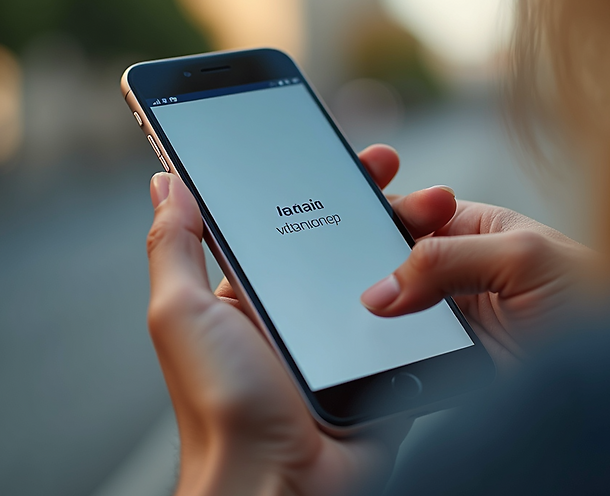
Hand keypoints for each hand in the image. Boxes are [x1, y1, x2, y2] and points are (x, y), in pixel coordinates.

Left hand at [145, 145, 450, 495]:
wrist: (280, 485)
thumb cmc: (219, 405)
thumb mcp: (181, 314)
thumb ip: (174, 247)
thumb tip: (165, 181)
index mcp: (243, 296)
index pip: (279, 221)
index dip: (308, 181)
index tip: (340, 148)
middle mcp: (290, 314)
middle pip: (335, 240)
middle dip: (369, 199)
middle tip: (398, 170)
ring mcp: (335, 340)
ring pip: (377, 275)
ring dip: (404, 238)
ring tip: (432, 205)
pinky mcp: (373, 366)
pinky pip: (404, 320)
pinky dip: (424, 292)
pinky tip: (443, 259)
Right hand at [360, 179, 593, 371]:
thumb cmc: (595, 295)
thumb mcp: (521, 258)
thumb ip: (447, 259)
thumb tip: (380, 289)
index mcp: (473, 227)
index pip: (409, 212)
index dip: (378, 211)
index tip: (345, 216)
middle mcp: (457, 270)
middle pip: (391, 262)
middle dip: (367, 266)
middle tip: (346, 276)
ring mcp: (453, 317)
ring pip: (394, 311)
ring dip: (376, 315)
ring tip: (354, 314)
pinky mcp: (452, 360)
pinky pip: (407, 353)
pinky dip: (389, 353)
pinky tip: (375, 351)